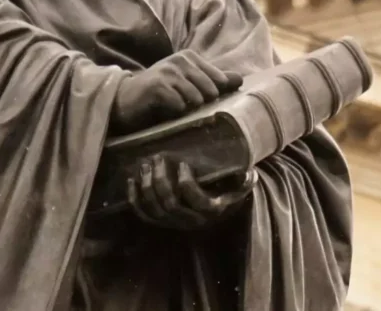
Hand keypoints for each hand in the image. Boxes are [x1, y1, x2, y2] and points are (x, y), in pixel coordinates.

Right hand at [111, 51, 241, 133]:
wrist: (125, 100)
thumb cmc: (160, 93)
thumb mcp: (188, 84)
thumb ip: (214, 81)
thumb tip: (240, 79)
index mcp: (190, 57)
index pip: (220, 81)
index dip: (212, 95)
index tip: (196, 99)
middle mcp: (180, 59)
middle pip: (211, 91)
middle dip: (199, 103)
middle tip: (181, 104)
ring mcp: (168, 71)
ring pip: (196, 99)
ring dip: (185, 109)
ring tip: (171, 105)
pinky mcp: (157, 86)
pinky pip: (180, 106)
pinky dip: (173, 112)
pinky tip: (162, 108)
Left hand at [127, 155, 256, 230]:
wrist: (218, 211)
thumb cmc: (227, 191)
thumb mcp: (240, 185)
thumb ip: (244, 180)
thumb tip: (248, 173)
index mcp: (212, 210)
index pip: (197, 201)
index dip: (187, 184)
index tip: (183, 164)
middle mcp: (192, 221)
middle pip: (171, 204)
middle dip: (161, 179)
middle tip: (158, 158)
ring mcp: (175, 223)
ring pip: (156, 209)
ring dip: (147, 186)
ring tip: (145, 165)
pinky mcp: (162, 223)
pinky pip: (145, 215)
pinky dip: (135, 200)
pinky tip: (131, 181)